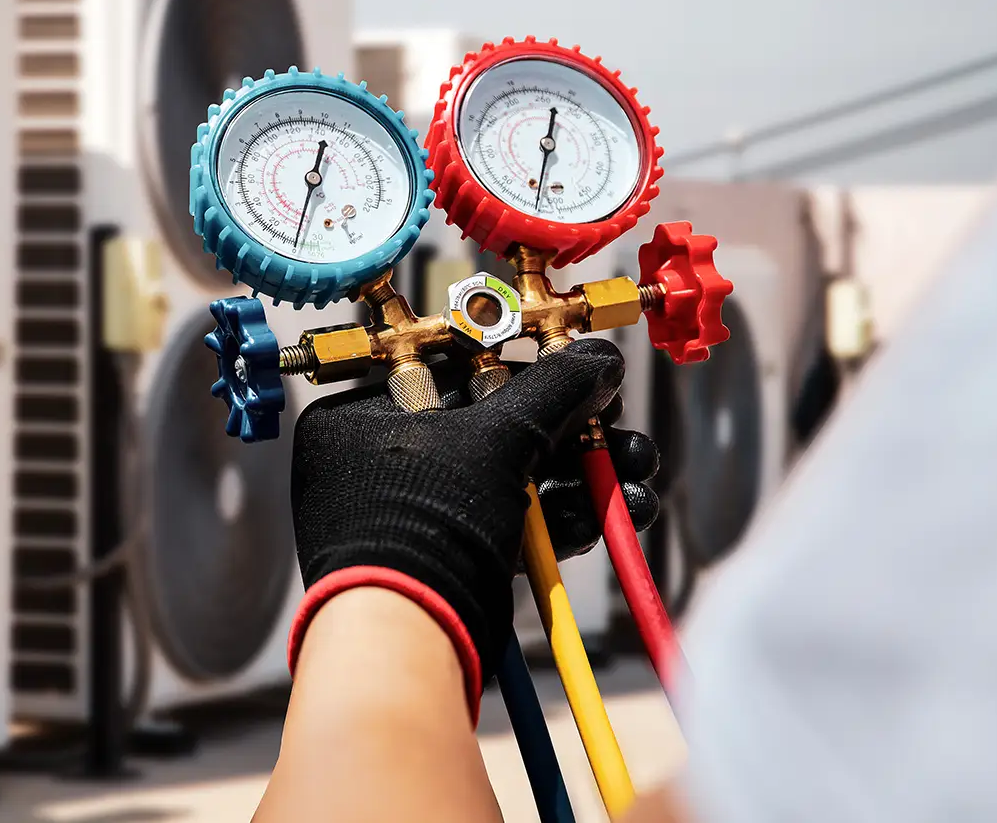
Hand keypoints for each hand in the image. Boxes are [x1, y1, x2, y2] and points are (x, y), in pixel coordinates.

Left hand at [288, 339, 659, 718]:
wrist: (408, 638)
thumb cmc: (423, 520)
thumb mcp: (494, 439)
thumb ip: (551, 391)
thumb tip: (598, 359)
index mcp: (359, 418)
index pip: (455, 371)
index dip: (527, 370)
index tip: (580, 372)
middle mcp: (380, 461)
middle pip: (494, 427)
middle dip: (570, 430)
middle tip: (618, 423)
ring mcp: (419, 514)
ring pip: (514, 478)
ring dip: (582, 474)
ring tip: (638, 467)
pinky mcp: (453, 559)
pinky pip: (514, 522)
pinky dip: (566, 518)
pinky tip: (622, 509)